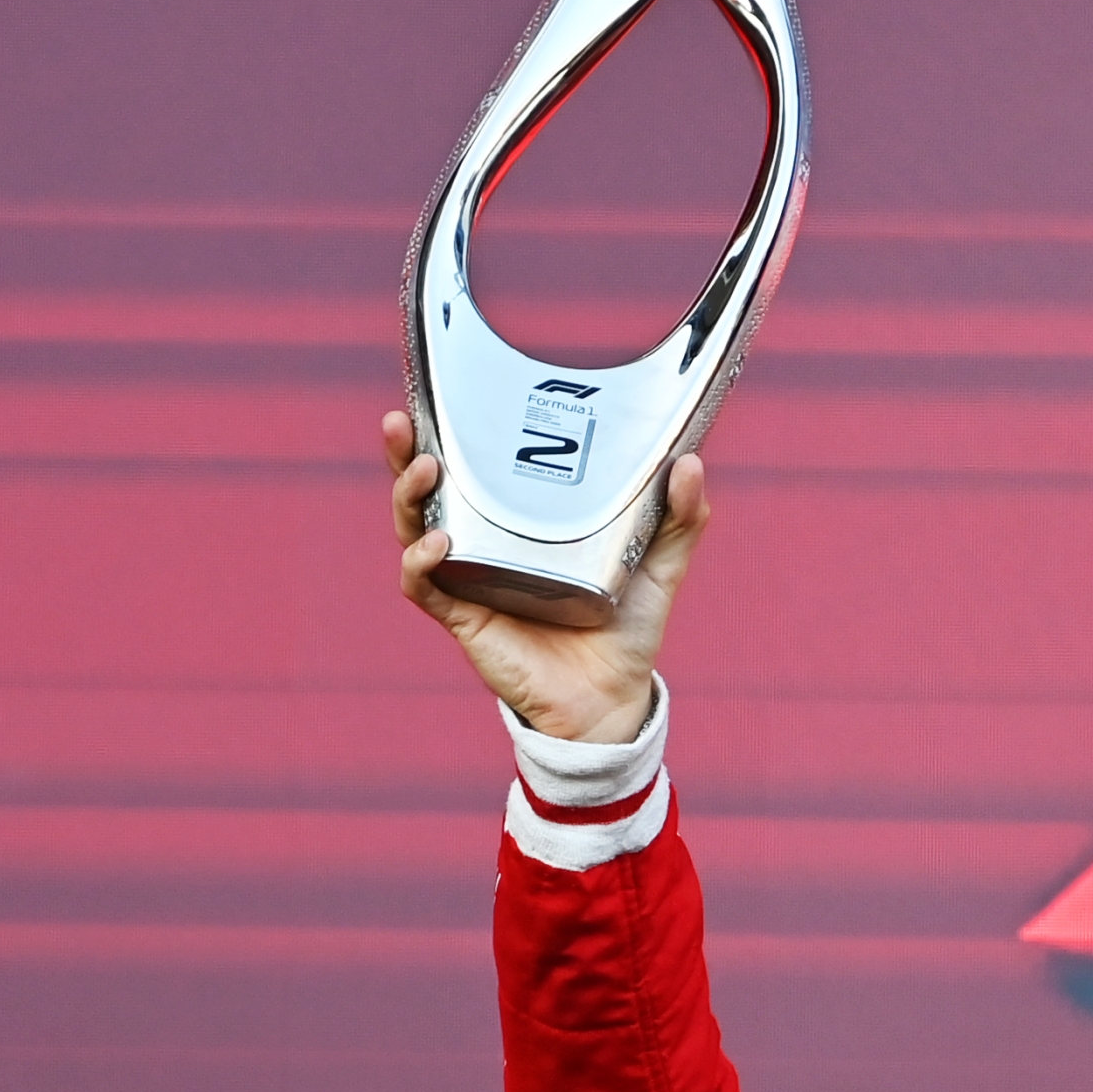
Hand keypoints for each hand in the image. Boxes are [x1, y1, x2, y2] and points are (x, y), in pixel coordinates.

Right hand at [385, 411, 708, 742]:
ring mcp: (470, 577)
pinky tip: (438, 542)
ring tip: (425, 467)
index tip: (443, 393)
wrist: (611, 698)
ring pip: (415, 528)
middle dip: (406, 452)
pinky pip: (424, 585)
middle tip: (402, 421)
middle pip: (429, 489)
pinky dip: (422, 562)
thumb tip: (690, 463)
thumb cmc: (628, 628)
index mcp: (524, 521)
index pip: (478, 466)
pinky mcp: (463, 615)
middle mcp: (488, 542)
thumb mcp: (660, 563)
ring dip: (410, 496)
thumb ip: (680, 517)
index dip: (452, 430)